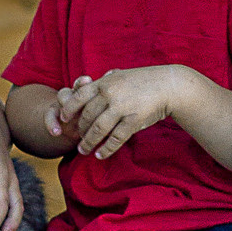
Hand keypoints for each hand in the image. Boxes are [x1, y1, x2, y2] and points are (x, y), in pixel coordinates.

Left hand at [55, 66, 187, 161]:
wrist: (169, 85)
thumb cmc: (144, 81)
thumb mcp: (122, 75)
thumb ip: (105, 80)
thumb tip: (88, 81)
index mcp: (105, 83)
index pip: (78, 96)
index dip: (68, 109)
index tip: (62, 119)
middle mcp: (110, 94)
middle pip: (87, 116)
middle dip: (79, 129)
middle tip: (77, 138)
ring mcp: (122, 107)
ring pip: (98, 129)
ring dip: (88, 142)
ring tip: (83, 151)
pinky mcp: (134, 120)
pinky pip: (116, 138)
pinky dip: (106, 149)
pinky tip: (100, 155)